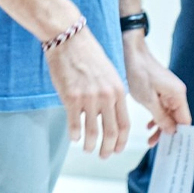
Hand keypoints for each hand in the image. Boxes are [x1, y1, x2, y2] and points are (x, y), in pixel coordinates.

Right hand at [45, 21, 128, 157]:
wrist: (68, 37)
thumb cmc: (86, 52)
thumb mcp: (108, 72)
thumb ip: (111, 93)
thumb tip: (108, 113)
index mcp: (118, 90)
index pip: (125, 124)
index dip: (122, 141)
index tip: (117, 149)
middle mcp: (106, 97)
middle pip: (111, 132)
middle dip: (108, 148)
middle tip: (103, 155)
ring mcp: (89, 98)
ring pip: (93, 132)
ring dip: (90, 145)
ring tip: (87, 149)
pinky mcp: (71, 97)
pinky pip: (74, 124)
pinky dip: (75, 135)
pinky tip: (74, 138)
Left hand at [123, 33, 190, 146]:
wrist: (132, 52)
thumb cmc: (140, 72)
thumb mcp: (148, 100)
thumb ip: (161, 117)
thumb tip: (171, 132)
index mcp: (178, 95)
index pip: (184, 121)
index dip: (178, 135)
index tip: (170, 146)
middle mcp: (177, 94)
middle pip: (177, 119)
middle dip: (167, 132)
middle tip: (154, 144)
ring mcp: (170, 91)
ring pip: (169, 115)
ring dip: (160, 126)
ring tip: (149, 138)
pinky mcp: (162, 90)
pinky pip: (163, 108)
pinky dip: (157, 116)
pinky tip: (148, 124)